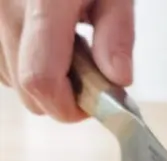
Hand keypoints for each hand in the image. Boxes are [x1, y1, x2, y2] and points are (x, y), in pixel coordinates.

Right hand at [0, 0, 133, 120]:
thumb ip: (116, 33)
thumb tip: (117, 80)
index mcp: (41, 1)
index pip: (41, 80)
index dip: (70, 106)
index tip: (96, 101)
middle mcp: (2, 8)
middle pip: (27, 89)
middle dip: (64, 94)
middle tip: (89, 65)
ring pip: (10, 79)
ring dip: (44, 76)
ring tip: (65, 40)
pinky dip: (24, 60)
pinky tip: (43, 36)